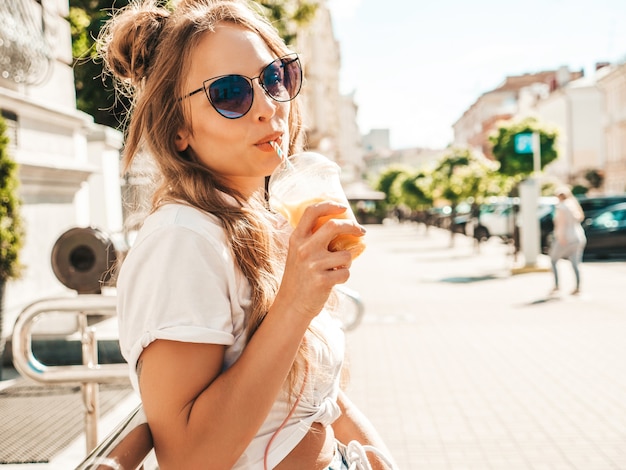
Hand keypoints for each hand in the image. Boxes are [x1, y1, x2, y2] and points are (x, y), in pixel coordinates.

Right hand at [277, 202, 365, 319]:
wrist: (291, 305)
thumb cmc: (300, 276)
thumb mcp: (298, 253)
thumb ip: (312, 239)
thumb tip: (342, 225)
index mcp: (297, 239)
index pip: (312, 212)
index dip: (329, 205)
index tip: (343, 207)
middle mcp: (304, 249)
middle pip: (334, 226)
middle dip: (352, 226)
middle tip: (361, 231)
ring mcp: (313, 265)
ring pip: (346, 255)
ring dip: (347, 262)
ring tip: (335, 269)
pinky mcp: (322, 281)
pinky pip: (346, 273)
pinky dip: (344, 276)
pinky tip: (332, 281)